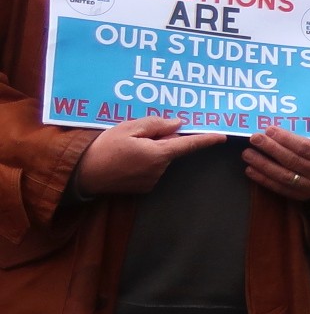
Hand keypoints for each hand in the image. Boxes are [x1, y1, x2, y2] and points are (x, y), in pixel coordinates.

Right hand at [70, 117, 224, 196]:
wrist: (82, 174)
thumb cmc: (104, 148)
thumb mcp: (128, 128)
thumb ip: (156, 125)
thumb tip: (178, 125)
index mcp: (158, 154)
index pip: (188, 145)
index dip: (206, 140)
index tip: (222, 136)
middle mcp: (159, 170)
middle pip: (171, 149)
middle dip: (162, 139)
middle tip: (138, 133)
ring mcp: (151, 181)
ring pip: (160, 159)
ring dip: (151, 150)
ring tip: (126, 147)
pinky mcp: (142, 188)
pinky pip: (150, 169)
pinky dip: (144, 161)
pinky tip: (125, 159)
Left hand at [243, 126, 309, 200]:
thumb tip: (289, 118)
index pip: (304, 147)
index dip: (286, 139)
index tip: (269, 129)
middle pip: (291, 160)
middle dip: (270, 148)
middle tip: (254, 138)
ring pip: (283, 175)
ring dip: (263, 164)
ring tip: (247, 154)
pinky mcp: (302, 196)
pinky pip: (280, 188)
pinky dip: (263, 179)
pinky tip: (251, 170)